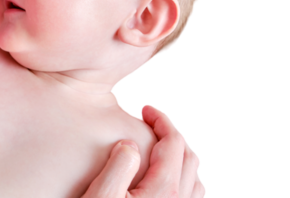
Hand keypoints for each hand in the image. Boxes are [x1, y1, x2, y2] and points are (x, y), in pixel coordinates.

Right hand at [81, 104, 204, 197]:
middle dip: (172, 132)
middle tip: (149, 121)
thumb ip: (119, 165)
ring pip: (195, 177)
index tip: (145, 108)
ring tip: (158, 146)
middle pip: (189, 156)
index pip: (174, 141)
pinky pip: (192, 196)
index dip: (162, 119)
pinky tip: (167, 179)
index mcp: (163, 189)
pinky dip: (185, 177)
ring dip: (181, 154)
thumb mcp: (101, 196)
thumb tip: (130, 145)